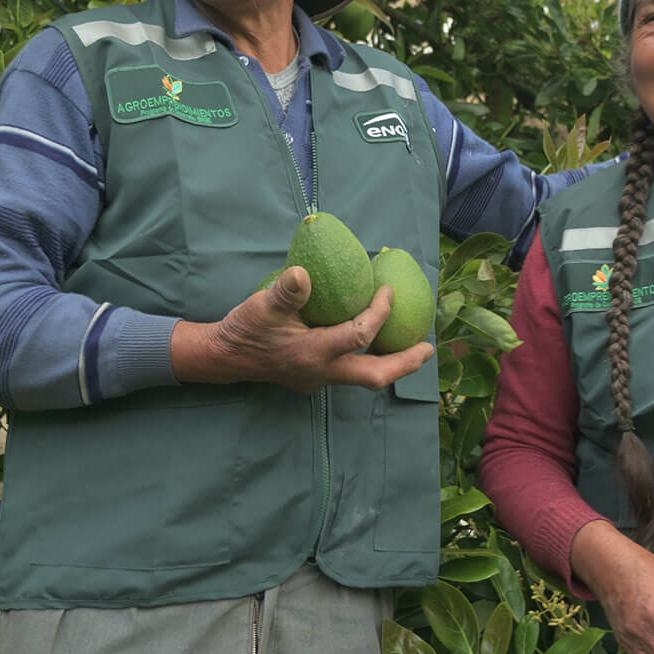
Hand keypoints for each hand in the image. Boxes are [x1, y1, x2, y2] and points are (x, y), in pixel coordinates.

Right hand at [171, 267, 435, 391]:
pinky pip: (350, 370)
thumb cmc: (245, 328)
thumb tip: (303, 274)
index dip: (378, 313)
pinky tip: (375, 341)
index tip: (387, 291)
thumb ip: (285, 292)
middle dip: (405, 363)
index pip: (359, 336)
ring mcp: (319, 378)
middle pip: (375, 376)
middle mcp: (322, 371)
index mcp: (313, 353)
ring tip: (414, 347)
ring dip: (390, 363)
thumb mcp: (261, 306)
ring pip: (364, 377)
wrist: (225, 357)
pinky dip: (368, 357)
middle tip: (428, 348)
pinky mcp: (314, 377)